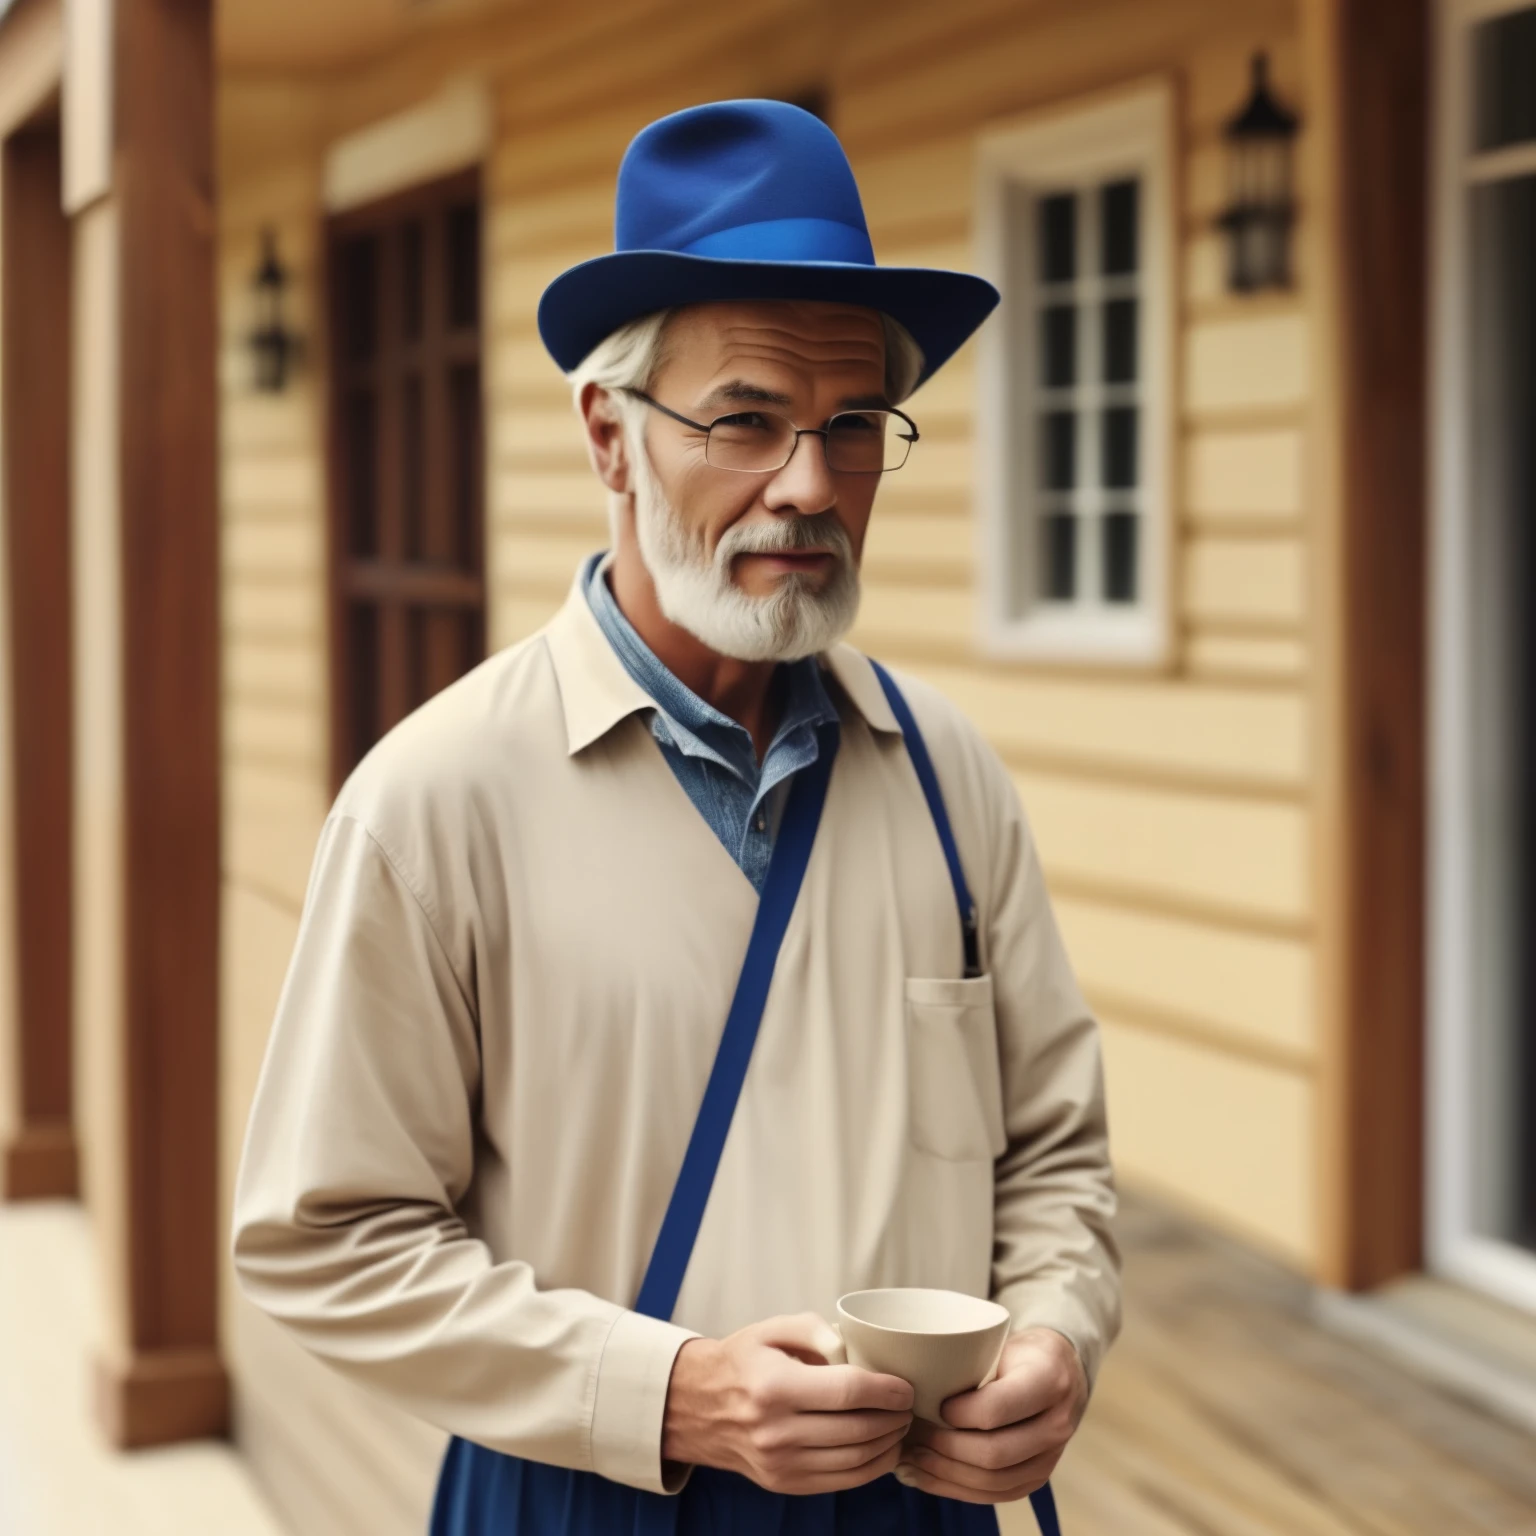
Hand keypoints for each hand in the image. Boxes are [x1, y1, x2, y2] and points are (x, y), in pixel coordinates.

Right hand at [662, 1313, 914, 1494]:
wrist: (698, 1407)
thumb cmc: (741, 1362)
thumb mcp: (769, 1329)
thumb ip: (812, 1328)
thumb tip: (848, 1346)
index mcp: (774, 1386)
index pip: (847, 1392)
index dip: (886, 1390)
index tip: (906, 1387)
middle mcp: (776, 1430)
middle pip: (857, 1430)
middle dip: (894, 1418)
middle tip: (909, 1405)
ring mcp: (780, 1463)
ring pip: (854, 1460)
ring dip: (888, 1445)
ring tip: (900, 1425)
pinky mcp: (784, 1483)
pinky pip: (840, 1481)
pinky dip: (870, 1469)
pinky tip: (883, 1450)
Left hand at [896, 1327, 1087, 1503]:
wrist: (1060, 1370)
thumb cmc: (1018, 1352)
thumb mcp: (1001, 1341)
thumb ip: (969, 1360)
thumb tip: (912, 1383)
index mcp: (1047, 1380)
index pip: (997, 1409)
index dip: (959, 1413)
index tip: (935, 1405)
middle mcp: (1056, 1424)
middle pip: (993, 1453)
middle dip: (944, 1448)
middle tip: (911, 1434)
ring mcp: (1050, 1457)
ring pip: (992, 1481)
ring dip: (944, 1474)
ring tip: (909, 1460)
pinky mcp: (1037, 1478)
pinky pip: (995, 1495)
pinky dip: (956, 1489)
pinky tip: (924, 1477)